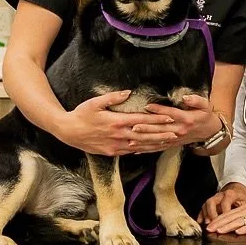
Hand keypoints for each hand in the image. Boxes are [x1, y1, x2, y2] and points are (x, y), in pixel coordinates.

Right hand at [59, 91, 177, 156]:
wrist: (68, 132)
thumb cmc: (81, 114)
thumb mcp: (95, 102)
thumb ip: (112, 97)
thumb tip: (128, 92)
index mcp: (116, 121)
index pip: (142, 120)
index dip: (157, 119)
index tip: (170, 118)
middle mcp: (119, 135)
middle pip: (145, 135)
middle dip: (162, 134)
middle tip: (178, 133)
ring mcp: (116, 146)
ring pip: (140, 146)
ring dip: (156, 144)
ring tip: (169, 142)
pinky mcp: (112, 152)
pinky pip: (131, 152)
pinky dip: (143, 150)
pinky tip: (152, 149)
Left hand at [141, 93, 220, 147]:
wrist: (210, 132)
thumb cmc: (205, 115)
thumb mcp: (205, 105)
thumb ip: (196, 100)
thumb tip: (185, 97)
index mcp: (187, 119)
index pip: (171, 114)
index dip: (159, 110)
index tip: (148, 106)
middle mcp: (179, 130)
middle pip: (161, 129)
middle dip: (146, 128)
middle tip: (133, 126)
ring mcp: (175, 139)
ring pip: (157, 140)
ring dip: (144, 141)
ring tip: (131, 140)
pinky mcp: (172, 144)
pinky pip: (158, 148)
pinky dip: (147, 149)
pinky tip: (136, 150)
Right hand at [200, 181, 245, 223]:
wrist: (237, 190)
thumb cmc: (242, 198)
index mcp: (230, 194)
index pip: (225, 202)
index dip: (224, 212)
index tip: (226, 221)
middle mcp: (220, 195)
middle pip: (212, 202)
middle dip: (212, 214)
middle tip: (213, 224)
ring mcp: (214, 198)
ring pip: (206, 204)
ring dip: (205, 214)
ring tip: (207, 223)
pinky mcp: (210, 202)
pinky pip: (203, 207)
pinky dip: (201, 214)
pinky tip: (200, 221)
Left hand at [206, 200, 245, 234]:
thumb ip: (241, 217)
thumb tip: (228, 225)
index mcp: (244, 209)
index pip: (228, 214)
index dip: (217, 220)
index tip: (208, 226)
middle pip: (231, 217)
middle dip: (219, 224)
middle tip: (209, 229)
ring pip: (239, 221)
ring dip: (228, 226)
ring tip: (220, 231)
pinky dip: (245, 229)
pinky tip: (238, 232)